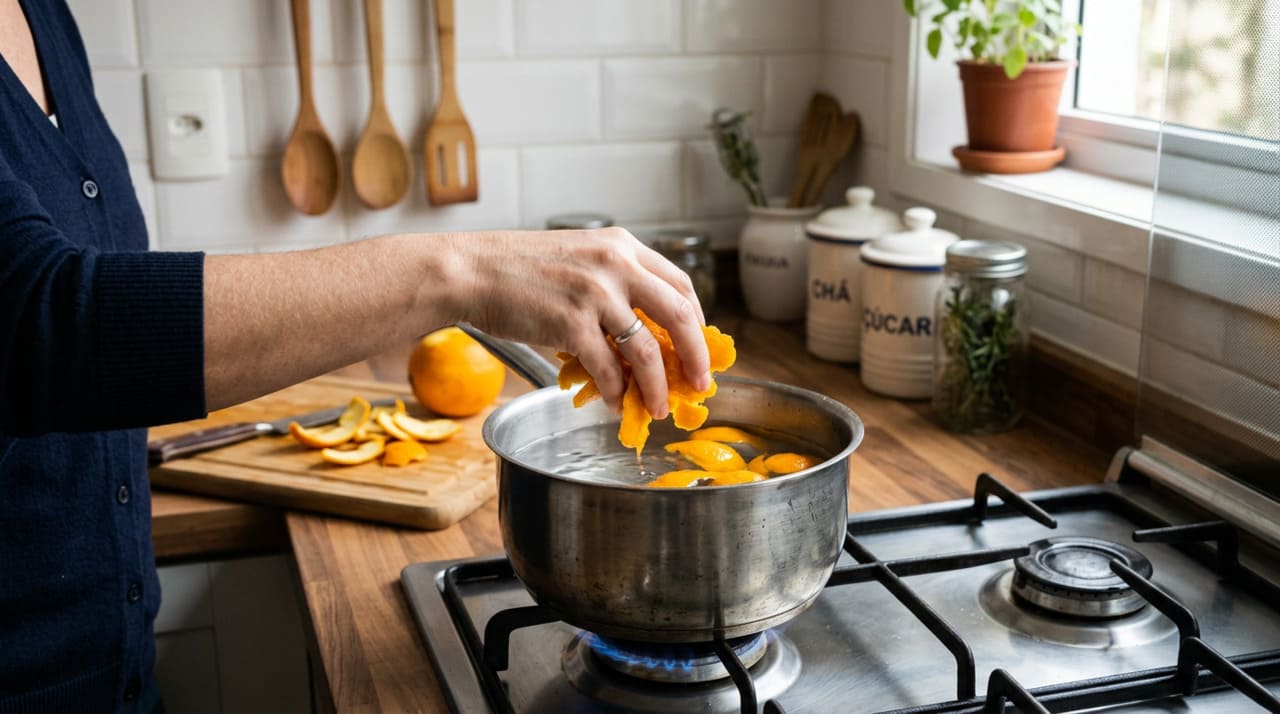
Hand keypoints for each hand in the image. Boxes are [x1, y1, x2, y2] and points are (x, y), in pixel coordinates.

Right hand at [446, 228, 710, 417]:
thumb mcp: (577, 259)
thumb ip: (612, 287)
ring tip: (659, 407)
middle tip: (700, 383)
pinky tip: (616, 403)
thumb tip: (640, 339)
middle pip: (680, 315)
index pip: (680, 283)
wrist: (469, 270)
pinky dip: (617, 392)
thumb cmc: (517, 269)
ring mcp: (595, 294)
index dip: (697, 319)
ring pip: (648, 352)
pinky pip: (608, 369)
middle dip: (696, 356)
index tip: (698, 345)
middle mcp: (616, 265)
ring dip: (658, 387)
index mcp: (622, 246)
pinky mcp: (571, 324)